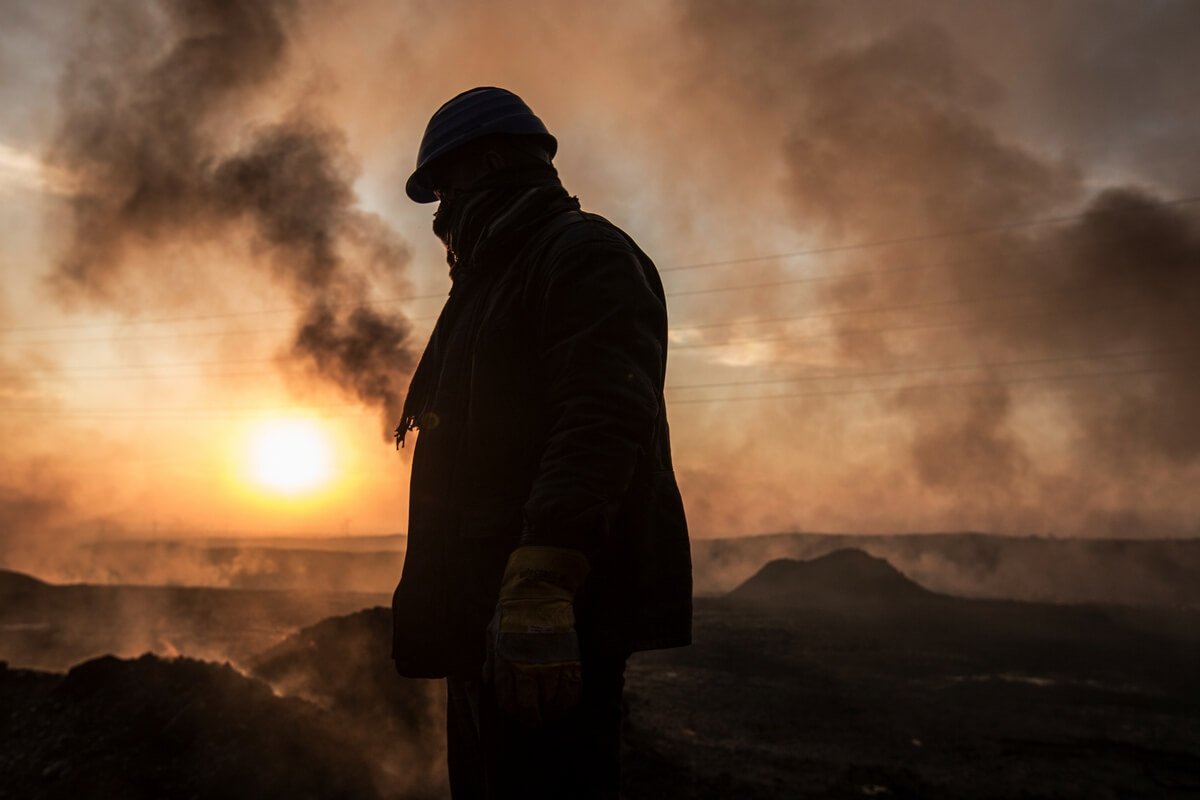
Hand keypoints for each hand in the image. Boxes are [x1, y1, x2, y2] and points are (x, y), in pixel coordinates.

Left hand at [483, 545, 589, 727]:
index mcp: (505, 663)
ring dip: (551, 712)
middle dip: (531, 719)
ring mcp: (550, 665)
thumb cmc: (512, 612)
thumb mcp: (493, 634)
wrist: (538, 590)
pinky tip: (566, 704)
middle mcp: (527, 668)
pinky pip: (572, 688)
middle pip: (530, 707)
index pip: (507, 700)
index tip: (516, 714)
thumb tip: (487, 681)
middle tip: (534, 721)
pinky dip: (569, 701)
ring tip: (550, 714)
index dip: (512, 712)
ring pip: (552, 702)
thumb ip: (491, 660)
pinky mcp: (568, 658)